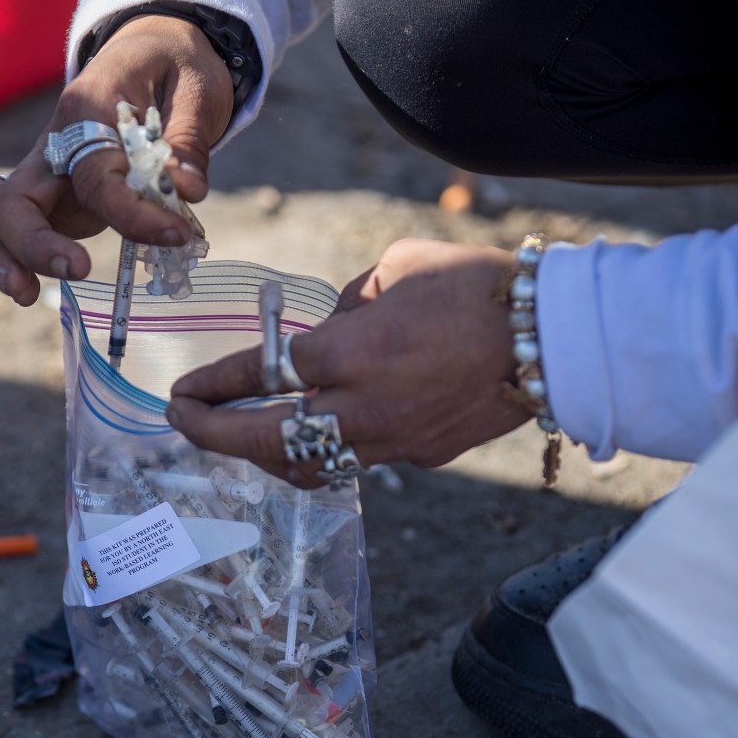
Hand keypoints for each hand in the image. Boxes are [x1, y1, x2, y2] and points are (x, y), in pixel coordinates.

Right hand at [0, 16, 233, 304]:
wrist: (150, 55)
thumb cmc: (173, 72)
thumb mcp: (195, 90)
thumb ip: (188, 140)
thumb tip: (187, 190)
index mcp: (86, 110)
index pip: (96, 174)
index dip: (132, 213)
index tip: (174, 233)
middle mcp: (52, 144)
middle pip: (14, 199)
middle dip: (35, 244)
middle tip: (80, 270)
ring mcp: (43, 172)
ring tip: (24, 295)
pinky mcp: (48, 197)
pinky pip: (8, 229)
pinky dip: (10, 259)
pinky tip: (27, 289)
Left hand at [166, 239, 534, 486]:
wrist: (554, 336)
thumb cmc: (475, 287)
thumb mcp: (396, 270)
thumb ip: (346, 306)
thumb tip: (325, 332)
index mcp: (352, 352)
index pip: (262, 375)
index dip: (214, 385)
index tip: (183, 392)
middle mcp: (363, 407)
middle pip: (267, 440)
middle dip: (214, 435)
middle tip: (184, 423)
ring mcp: (392, 441)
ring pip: (307, 467)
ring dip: (264, 454)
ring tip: (240, 434)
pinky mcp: (420, 456)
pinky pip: (355, 460)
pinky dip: (321, 450)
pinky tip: (312, 432)